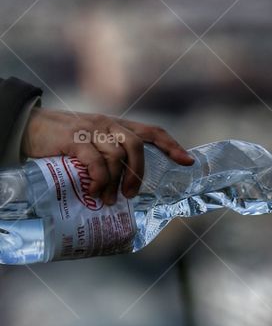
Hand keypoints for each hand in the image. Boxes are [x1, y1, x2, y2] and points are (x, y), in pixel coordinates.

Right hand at [21, 109, 193, 204]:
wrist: (30, 127)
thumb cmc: (63, 140)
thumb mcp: (91, 143)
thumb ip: (108, 156)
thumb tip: (122, 188)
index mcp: (116, 125)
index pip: (151, 131)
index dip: (171, 146)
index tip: (187, 161)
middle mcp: (107, 124)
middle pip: (136, 146)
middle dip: (138, 173)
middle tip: (131, 195)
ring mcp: (91, 130)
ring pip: (116, 156)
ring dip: (115, 182)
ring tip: (106, 200)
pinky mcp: (74, 139)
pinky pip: (95, 161)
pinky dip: (99, 180)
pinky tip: (94, 192)